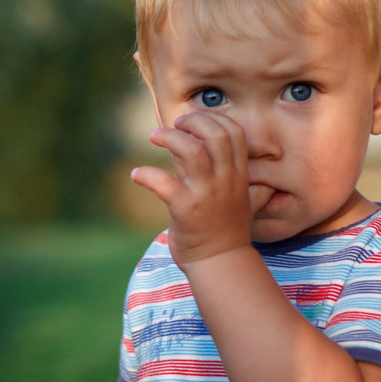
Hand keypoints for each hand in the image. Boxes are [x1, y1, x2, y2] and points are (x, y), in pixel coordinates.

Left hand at [130, 111, 271, 271]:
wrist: (219, 263)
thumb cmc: (226, 232)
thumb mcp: (241, 202)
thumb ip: (239, 183)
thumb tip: (244, 171)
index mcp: (239, 176)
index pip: (234, 133)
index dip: (213, 118)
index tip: (193, 121)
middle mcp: (226, 181)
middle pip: (215, 135)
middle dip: (193, 122)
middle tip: (175, 125)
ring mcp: (206, 194)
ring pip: (191, 151)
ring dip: (169, 137)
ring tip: (154, 136)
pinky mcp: (185, 209)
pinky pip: (164, 183)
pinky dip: (146, 174)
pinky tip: (136, 174)